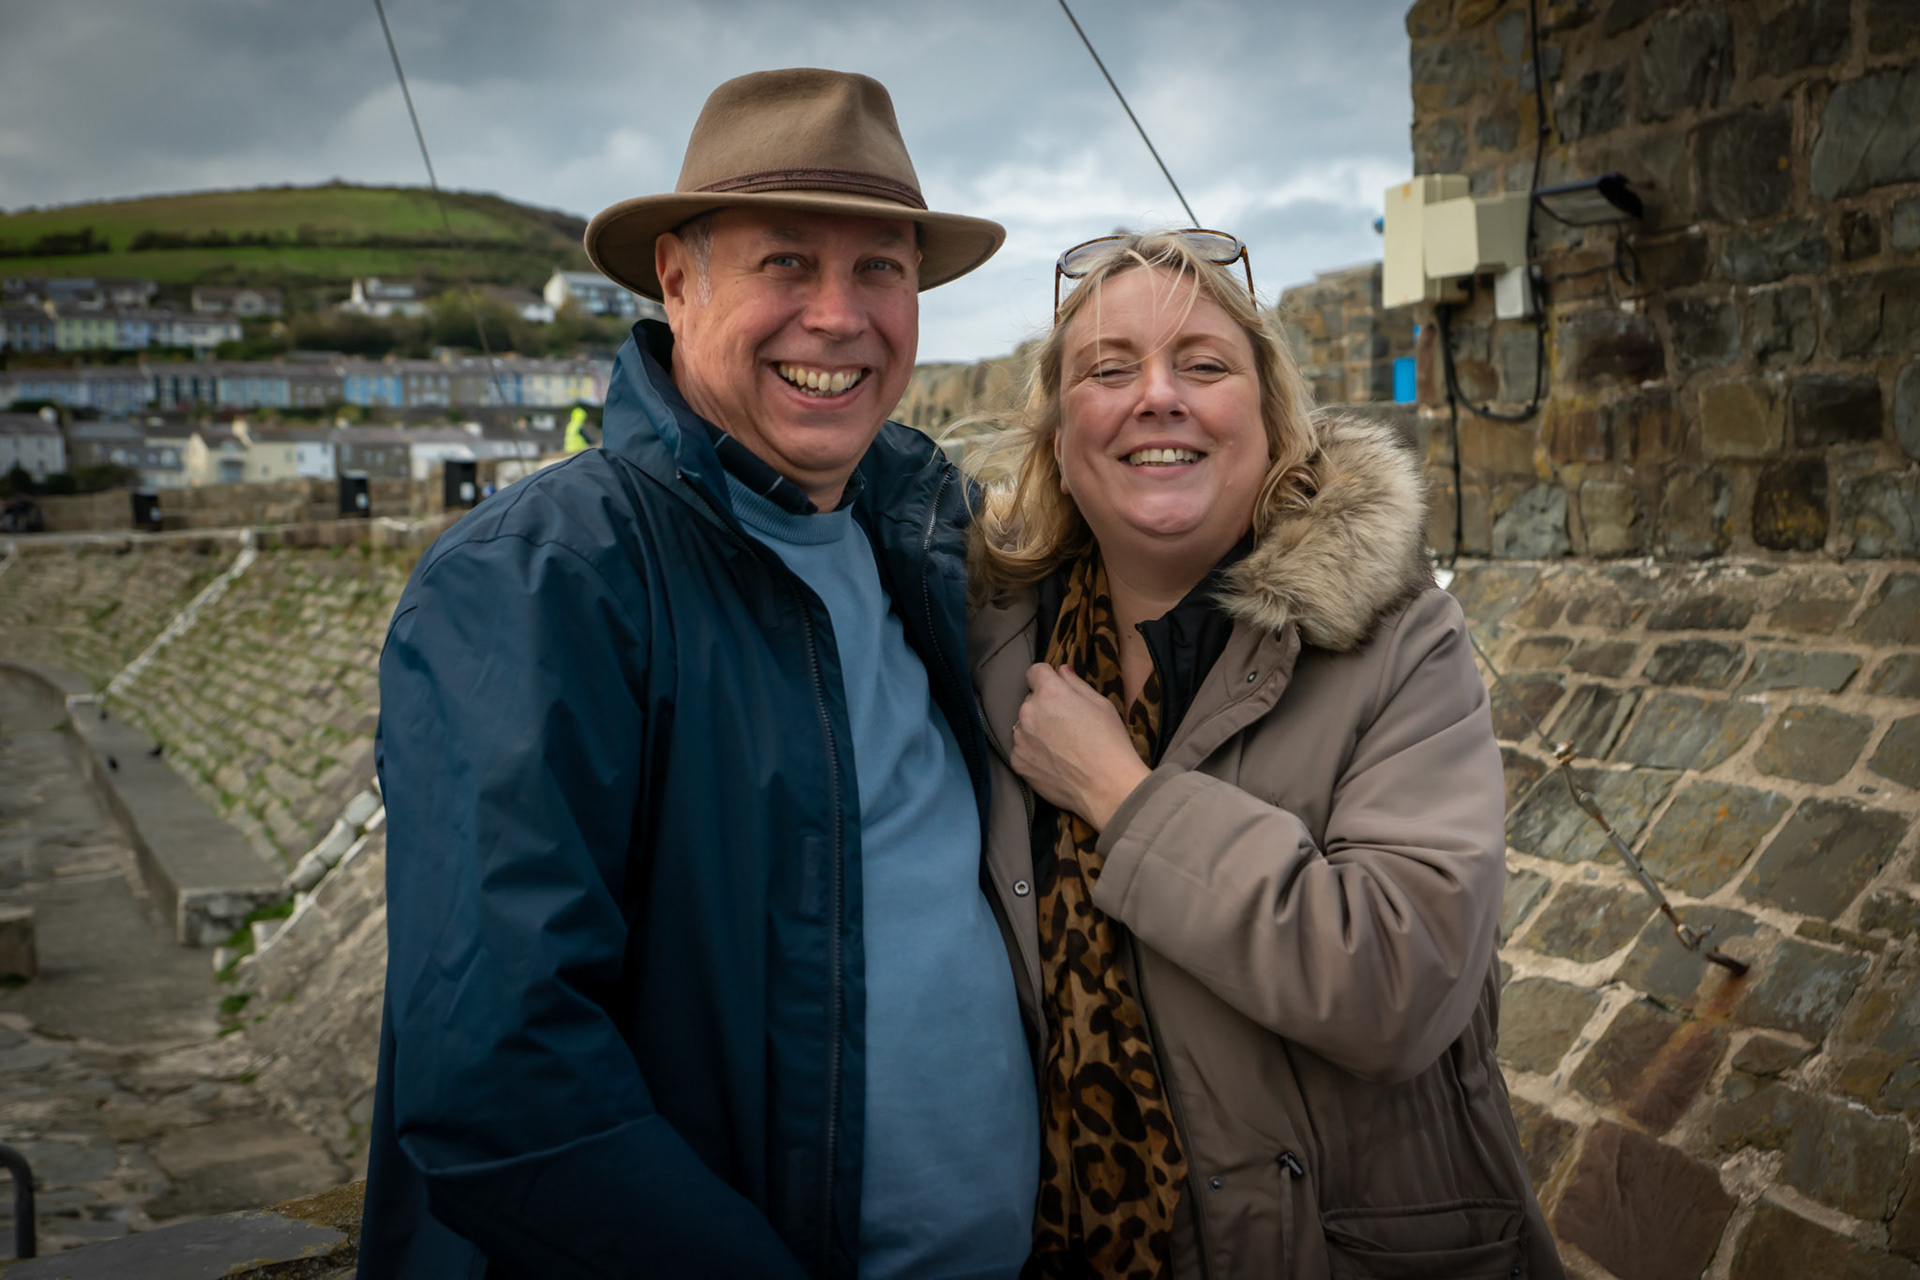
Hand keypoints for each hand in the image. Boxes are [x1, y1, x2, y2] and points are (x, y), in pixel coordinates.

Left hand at [1009, 663, 1151, 830]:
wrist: (1107, 787)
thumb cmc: (1110, 743)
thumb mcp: (1101, 705)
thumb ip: (1076, 684)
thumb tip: (1061, 671)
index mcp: (1050, 692)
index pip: (1035, 671)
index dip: (1047, 678)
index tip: (1056, 688)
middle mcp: (1029, 712)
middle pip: (1031, 700)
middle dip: (1045, 707)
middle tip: (1067, 724)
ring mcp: (1020, 739)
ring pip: (1025, 726)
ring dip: (1037, 730)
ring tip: (1062, 747)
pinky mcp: (1018, 762)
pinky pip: (1022, 749)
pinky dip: (1033, 753)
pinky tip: (1054, 762)